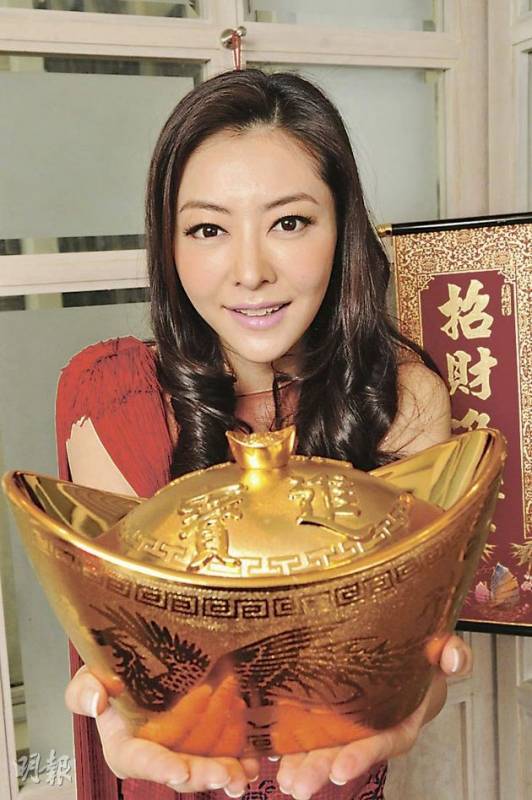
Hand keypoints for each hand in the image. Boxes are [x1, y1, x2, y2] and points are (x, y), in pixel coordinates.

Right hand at [65, 666, 258, 793]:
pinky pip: (227, 753)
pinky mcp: (208, 740)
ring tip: (246, 771)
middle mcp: (158, 752)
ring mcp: (185, 748)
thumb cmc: (114, 669)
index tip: (179, 771)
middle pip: (180, 769)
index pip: (138, 759)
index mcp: (126, 744)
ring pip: (206, 765)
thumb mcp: (92, 671)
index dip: (159, 766)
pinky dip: (243, 758)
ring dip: (228, 772)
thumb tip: (97, 702)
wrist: (143, 658)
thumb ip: (84, 688)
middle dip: (203, 774)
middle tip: (227, 773)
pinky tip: (257, 759)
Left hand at [275, 634, 472, 799]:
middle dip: (321, 768)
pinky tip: (271, 755)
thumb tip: (453, 657)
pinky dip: (290, 745)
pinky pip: (308, 733)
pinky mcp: (327, 715)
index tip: (340, 768)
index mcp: (400, 719)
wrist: (404, 653)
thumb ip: (451, 651)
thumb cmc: (421, 656)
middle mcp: (372, 728)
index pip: (382, 741)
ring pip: (324, 748)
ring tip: (283, 779)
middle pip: (346, 753)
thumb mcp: (440, 649)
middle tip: (298, 784)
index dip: (362, 755)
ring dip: (302, 765)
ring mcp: (348, 725)